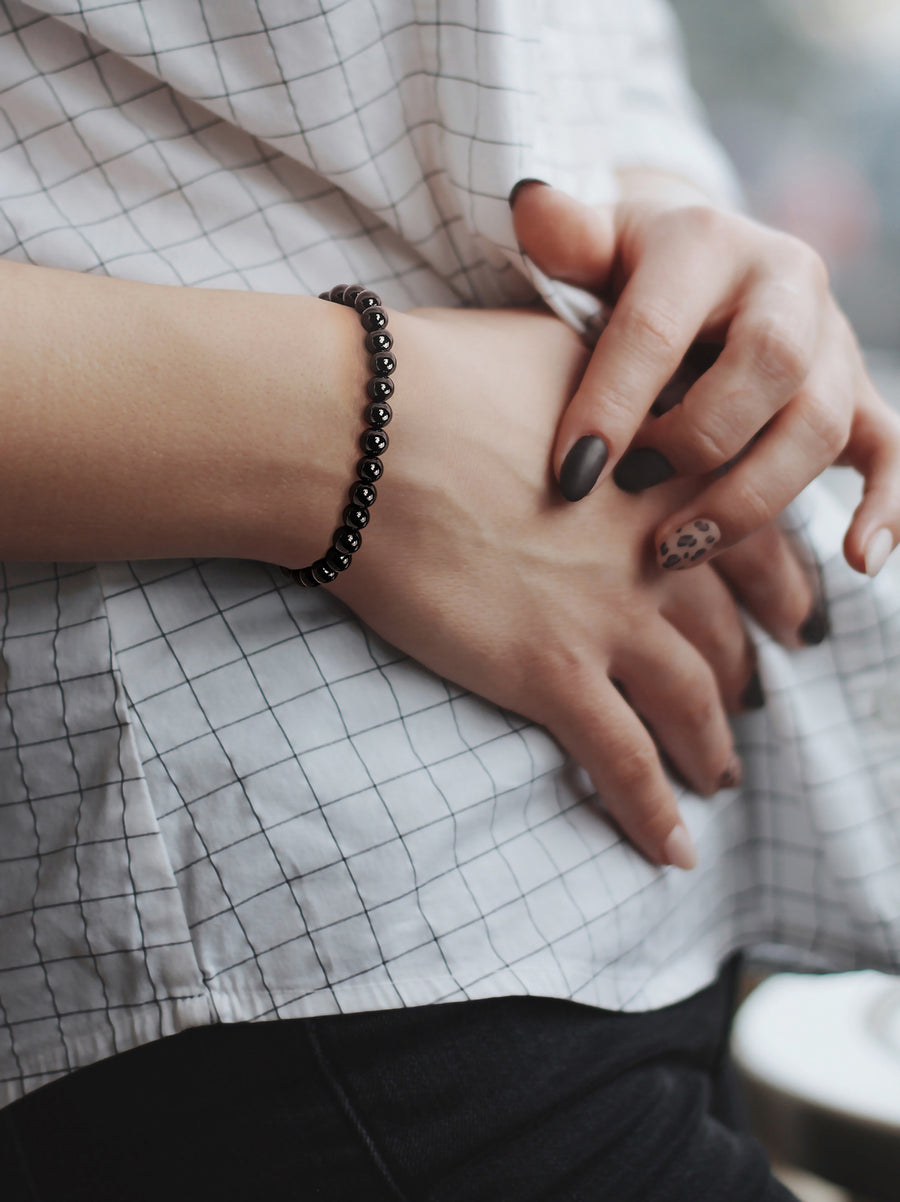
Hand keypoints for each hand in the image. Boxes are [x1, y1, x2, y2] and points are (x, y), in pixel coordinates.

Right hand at [332, 307, 779, 869]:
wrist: (367, 434)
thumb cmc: (440, 378)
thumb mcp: (556, 353)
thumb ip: (612, 386)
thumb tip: (624, 390)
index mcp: (662, 471)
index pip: (749, 535)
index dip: (777, 581)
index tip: (790, 610)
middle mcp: (654, 549)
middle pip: (726, 626)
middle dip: (748, 667)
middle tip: (758, 694)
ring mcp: (608, 617)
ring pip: (692, 700)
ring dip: (713, 744)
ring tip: (722, 774)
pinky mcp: (552, 673)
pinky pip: (624, 761)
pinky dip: (654, 811)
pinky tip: (674, 851)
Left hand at [511, 182, 899, 581]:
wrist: (700, 269)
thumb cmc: (627, 273)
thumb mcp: (593, 246)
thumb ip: (566, 237)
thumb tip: (531, 203)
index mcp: (708, 242)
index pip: (660, 326)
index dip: (613, 406)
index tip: (570, 477)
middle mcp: (786, 282)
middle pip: (769, 366)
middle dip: (696, 442)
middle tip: (630, 492)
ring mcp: (830, 340)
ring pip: (820, 422)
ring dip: (753, 496)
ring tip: (678, 548)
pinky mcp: (856, 393)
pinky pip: (894, 448)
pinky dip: (889, 504)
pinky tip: (860, 559)